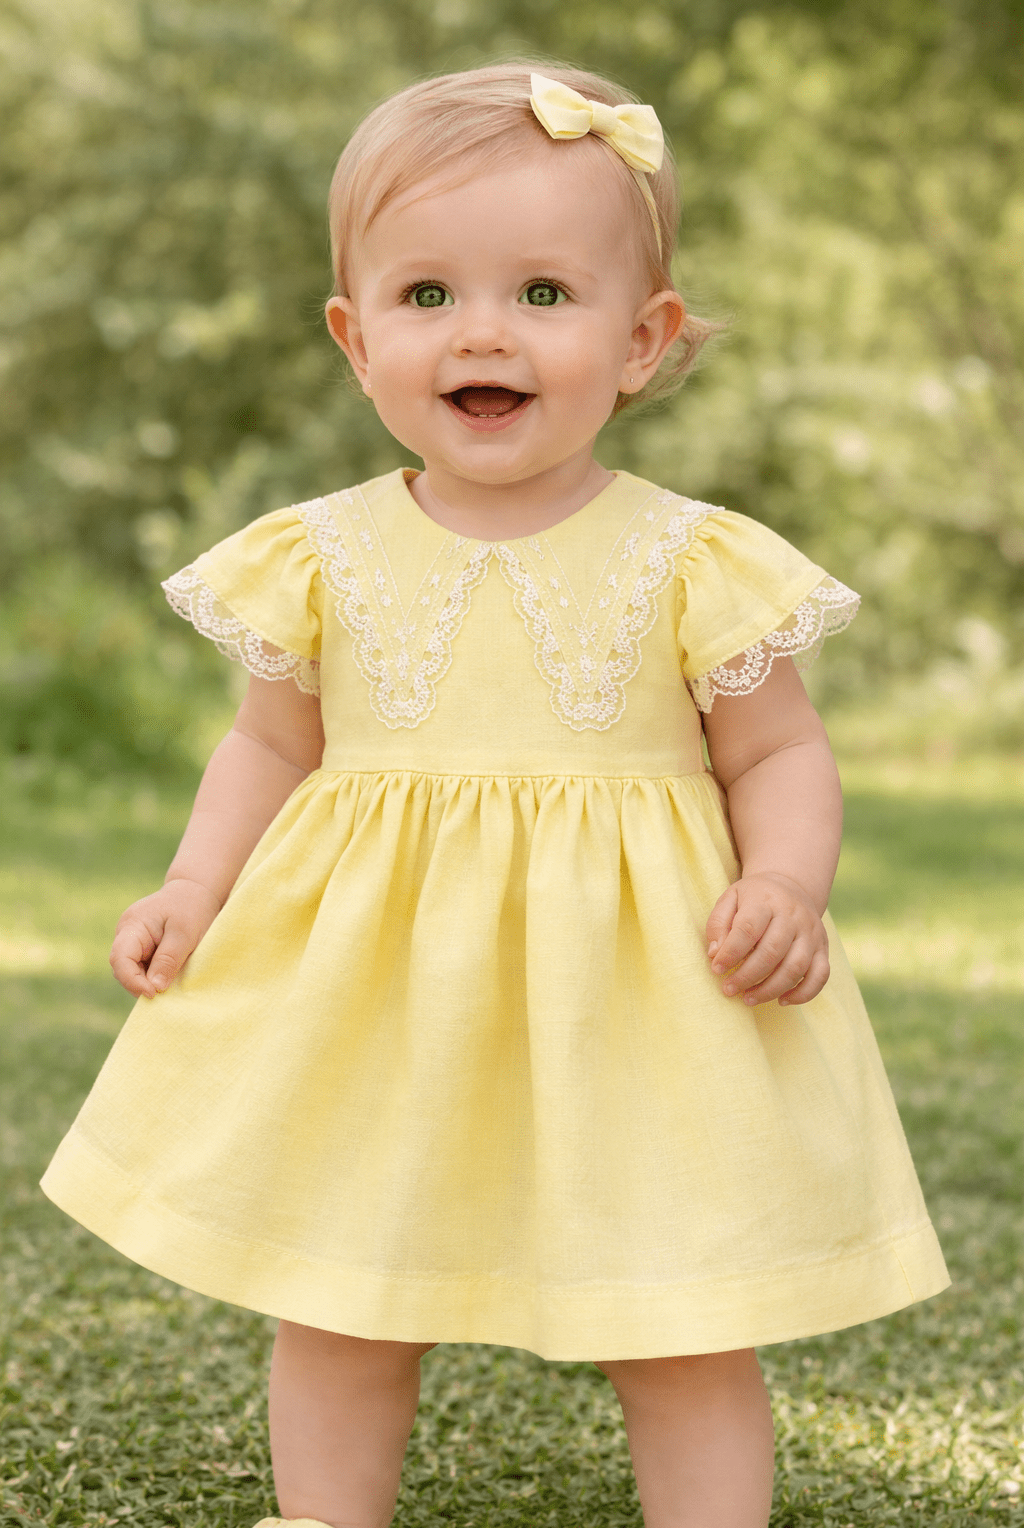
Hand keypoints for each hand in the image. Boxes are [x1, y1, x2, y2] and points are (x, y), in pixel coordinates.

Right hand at [109, 879, 221, 997]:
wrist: (196, 891)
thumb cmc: (192, 908)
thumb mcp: (185, 934)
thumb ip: (168, 959)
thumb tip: (155, 987)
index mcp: (133, 925)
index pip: (120, 958)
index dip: (132, 980)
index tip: (154, 993)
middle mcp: (126, 932)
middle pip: (122, 967)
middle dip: (140, 983)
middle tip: (165, 993)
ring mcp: (132, 938)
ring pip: (131, 969)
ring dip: (147, 980)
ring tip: (170, 982)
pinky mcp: (141, 945)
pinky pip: (141, 965)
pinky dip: (152, 974)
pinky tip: (168, 975)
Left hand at [705, 872, 829, 1006]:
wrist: (791, 886)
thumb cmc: (753, 898)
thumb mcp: (730, 899)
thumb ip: (718, 924)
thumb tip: (715, 953)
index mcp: (766, 900)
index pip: (748, 929)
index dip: (731, 953)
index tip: (716, 969)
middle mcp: (793, 916)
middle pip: (772, 952)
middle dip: (747, 976)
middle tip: (729, 989)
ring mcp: (811, 933)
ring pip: (796, 967)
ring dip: (770, 989)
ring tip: (748, 999)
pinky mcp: (823, 948)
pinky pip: (820, 976)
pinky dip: (803, 993)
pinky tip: (781, 1000)